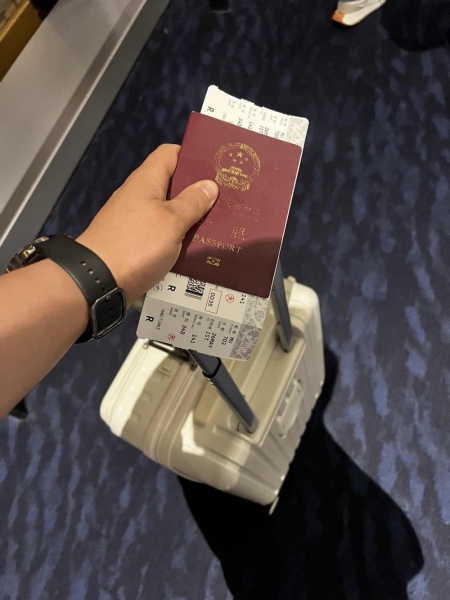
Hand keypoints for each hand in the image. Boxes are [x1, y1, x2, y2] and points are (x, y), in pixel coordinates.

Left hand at [77, 144, 217, 304]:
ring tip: (218, 222)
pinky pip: (161, 233)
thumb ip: (192, 202)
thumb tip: (209, 185)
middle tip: (226, 198)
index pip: (170, 154)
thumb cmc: (137, 244)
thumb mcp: (171, 222)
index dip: (193, 156)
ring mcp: (134, 221)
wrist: (97, 281)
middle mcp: (138, 196)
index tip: (217, 166)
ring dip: (190, 216)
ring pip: (168, 211)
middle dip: (197, 190)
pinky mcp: (134, 243)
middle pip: (171, 184)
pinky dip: (177, 237)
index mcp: (146, 181)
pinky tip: (196, 246)